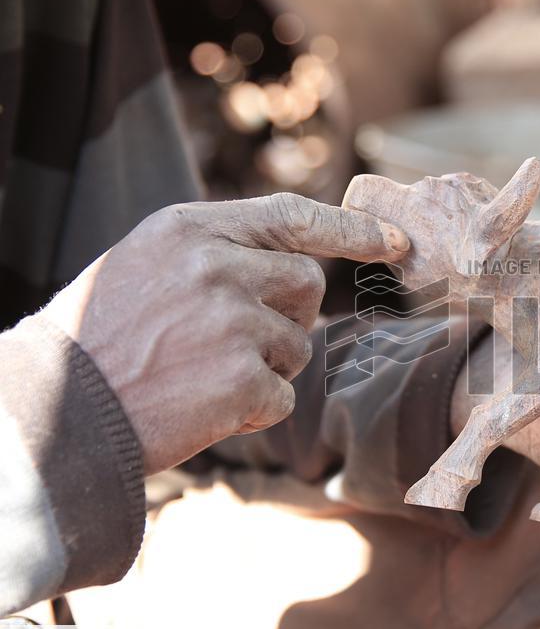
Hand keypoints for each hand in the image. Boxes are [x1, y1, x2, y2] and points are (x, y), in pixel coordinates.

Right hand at [40, 193, 409, 474]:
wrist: (54, 413)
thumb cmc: (100, 338)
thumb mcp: (148, 263)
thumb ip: (220, 252)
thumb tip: (297, 264)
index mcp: (192, 229)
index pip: (291, 216)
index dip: (350, 230)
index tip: (395, 242)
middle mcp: (219, 267)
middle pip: (307, 285)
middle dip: (288, 317)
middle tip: (230, 343)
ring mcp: (234, 323)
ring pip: (298, 347)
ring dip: (264, 369)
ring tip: (198, 377)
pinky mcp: (244, 381)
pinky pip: (283, 398)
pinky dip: (253, 412)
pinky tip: (202, 410)